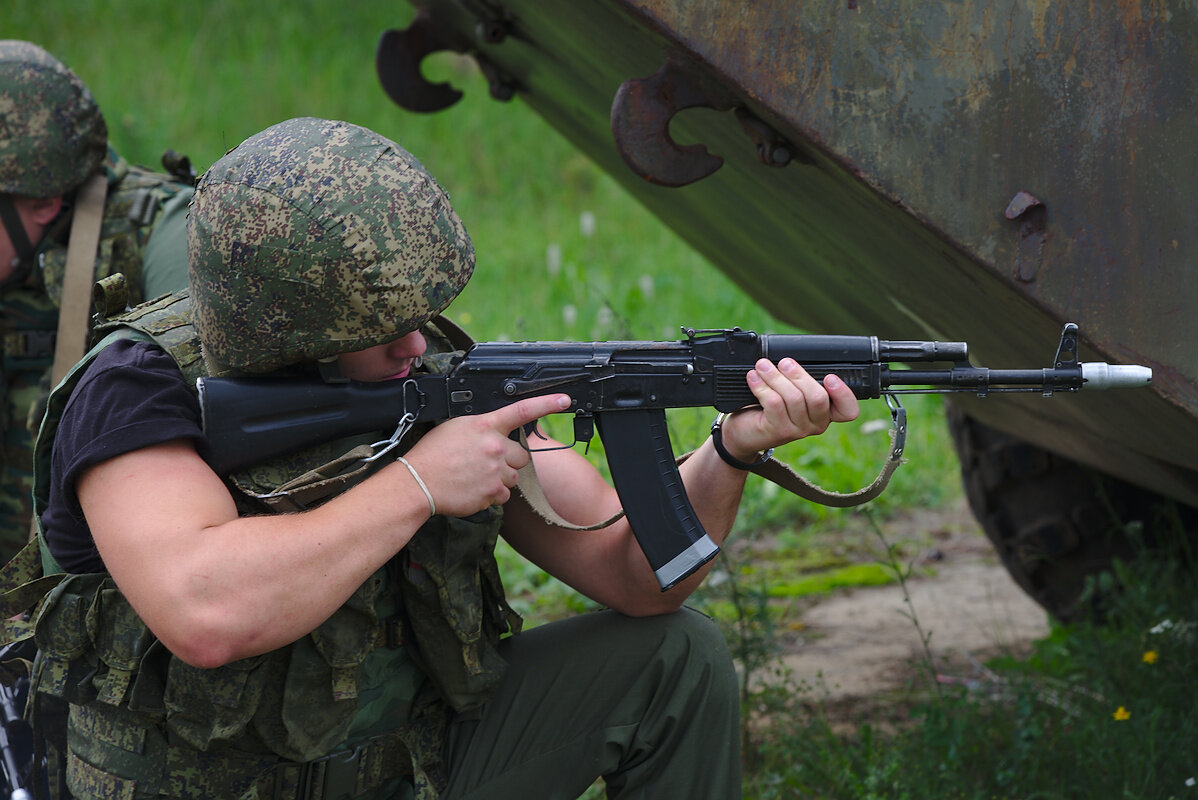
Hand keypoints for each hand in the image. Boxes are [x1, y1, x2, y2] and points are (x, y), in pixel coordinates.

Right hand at [400, 393, 570, 516]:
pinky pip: (503, 496)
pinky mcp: (492, 493)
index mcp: (485, 425)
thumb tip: (496, 433)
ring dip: (501, 479)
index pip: (523, 410)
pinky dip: (491, 495)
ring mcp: (495, 471)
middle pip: (522, 456)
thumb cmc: (431, 454)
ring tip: (475, 477)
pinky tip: (472, 489)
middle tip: (486, 462)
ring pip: (513, 478)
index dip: (547, 404)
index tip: (564, 400)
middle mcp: (495, 447)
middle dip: (510, 461)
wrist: (417, 483)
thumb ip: (482, 428)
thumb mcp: (455, 427)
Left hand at [718, 358, 859, 460]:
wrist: (743, 431)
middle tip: (783, 362)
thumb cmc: (768, 408)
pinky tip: (753, 378)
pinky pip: (775, 403)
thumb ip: (799, 380)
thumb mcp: (789, 392)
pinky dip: (762, 386)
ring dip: (775, 377)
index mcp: (825, 413)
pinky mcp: (779, 431)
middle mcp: (816, 424)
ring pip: (794, 398)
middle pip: (818, 397)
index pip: (848, 410)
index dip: (844, 394)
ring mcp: (798, 430)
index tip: (830, 377)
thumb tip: (792, 359)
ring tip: (762, 366)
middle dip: (798, 375)